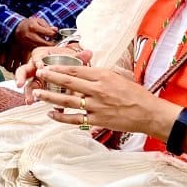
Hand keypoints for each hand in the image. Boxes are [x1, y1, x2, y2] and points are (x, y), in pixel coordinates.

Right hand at [11, 16, 57, 57]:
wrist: (17, 28)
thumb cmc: (29, 24)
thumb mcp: (38, 21)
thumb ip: (47, 26)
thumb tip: (56, 30)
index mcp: (34, 27)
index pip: (49, 33)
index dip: (55, 35)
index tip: (56, 35)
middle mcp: (30, 36)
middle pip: (46, 43)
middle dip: (53, 43)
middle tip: (55, 41)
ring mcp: (28, 43)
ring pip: (42, 48)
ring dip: (47, 47)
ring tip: (49, 43)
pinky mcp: (27, 48)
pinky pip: (37, 50)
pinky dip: (41, 49)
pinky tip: (43, 46)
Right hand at [15, 43, 92, 94]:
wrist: (67, 69)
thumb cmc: (67, 61)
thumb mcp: (73, 58)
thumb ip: (80, 57)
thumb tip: (89, 53)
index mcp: (42, 56)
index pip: (36, 56)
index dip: (37, 61)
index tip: (40, 65)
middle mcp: (36, 67)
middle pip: (25, 70)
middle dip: (21, 77)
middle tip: (19, 83)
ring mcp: (36, 78)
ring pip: (29, 84)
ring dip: (27, 92)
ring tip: (29, 100)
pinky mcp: (38, 88)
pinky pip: (34, 93)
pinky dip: (35, 99)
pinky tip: (35, 104)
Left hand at [29, 62, 170, 138]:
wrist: (149, 113)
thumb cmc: (136, 94)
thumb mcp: (120, 76)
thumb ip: (102, 73)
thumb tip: (87, 69)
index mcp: (103, 76)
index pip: (76, 70)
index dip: (59, 67)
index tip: (48, 65)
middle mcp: (97, 90)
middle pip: (68, 82)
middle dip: (50, 78)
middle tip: (38, 74)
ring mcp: (96, 106)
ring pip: (67, 100)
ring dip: (50, 97)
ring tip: (37, 93)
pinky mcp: (97, 120)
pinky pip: (74, 119)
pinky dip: (61, 117)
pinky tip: (51, 114)